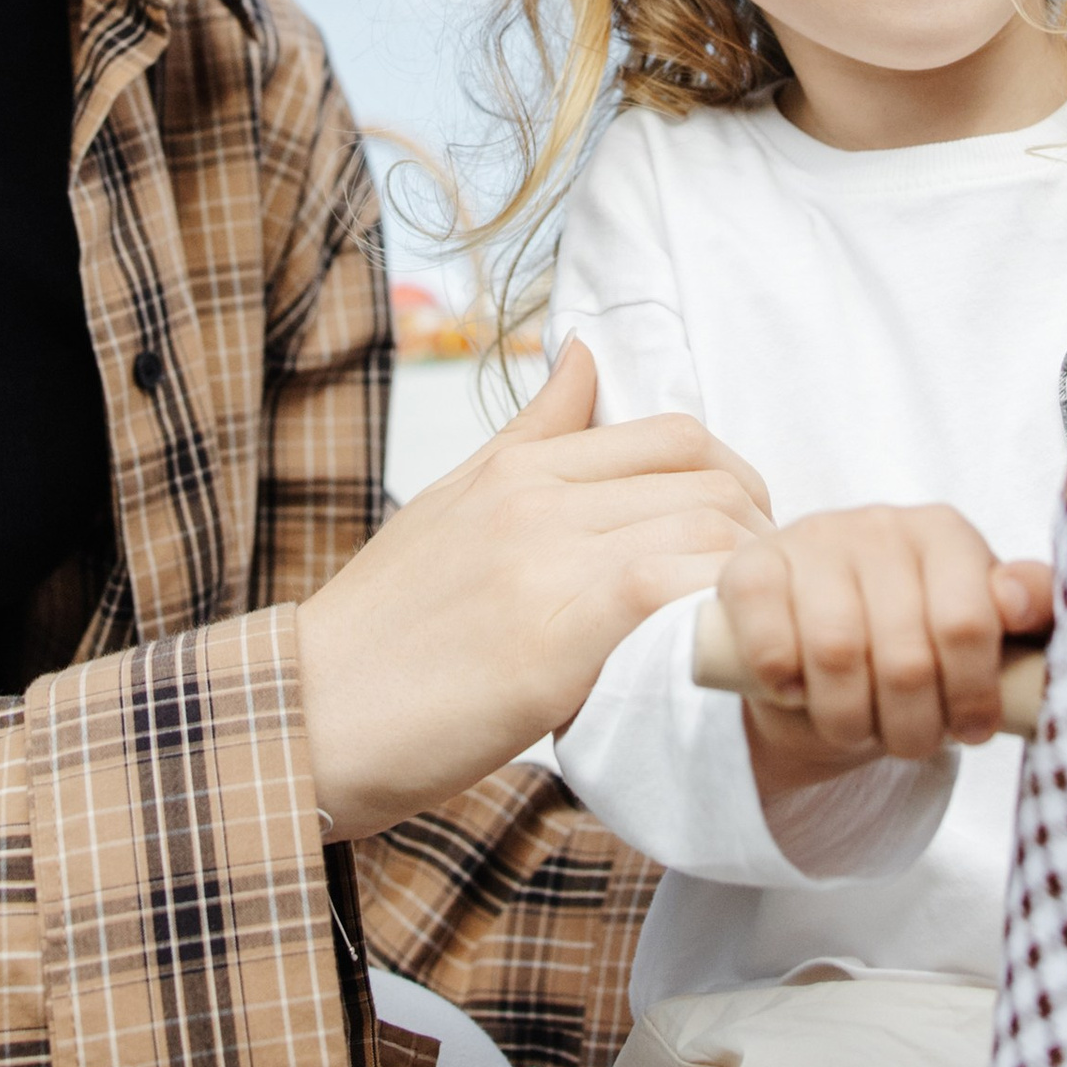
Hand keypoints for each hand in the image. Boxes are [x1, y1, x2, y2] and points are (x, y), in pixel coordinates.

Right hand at [297, 339, 771, 843]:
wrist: (308, 715)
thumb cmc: (382, 630)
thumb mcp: (451, 505)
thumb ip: (531, 434)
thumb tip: (583, 351)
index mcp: (516, 464)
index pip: (674, 434)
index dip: (732, 484)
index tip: (737, 543)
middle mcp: (535, 495)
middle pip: (707, 475)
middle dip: (757, 531)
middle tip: (757, 593)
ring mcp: (546, 559)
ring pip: (707, 526)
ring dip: (747, 577)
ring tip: (740, 629)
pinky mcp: (555, 634)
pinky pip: (675, 588)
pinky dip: (714, 614)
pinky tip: (712, 655)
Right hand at [710, 507, 1052, 800]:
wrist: (823, 645)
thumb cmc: (918, 640)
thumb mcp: (987, 632)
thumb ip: (1030, 613)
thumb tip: (1017, 602)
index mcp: (945, 533)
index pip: (967, 623)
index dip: (970, 696)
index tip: (969, 731)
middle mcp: (879, 525)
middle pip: (903, 656)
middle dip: (911, 725)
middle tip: (912, 744)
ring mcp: (811, 540)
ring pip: (835, 654)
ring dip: (849, 718)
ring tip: (859, 731)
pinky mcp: (751, 567)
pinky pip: (769, 642)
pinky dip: (786, 687)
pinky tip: (801, 695)